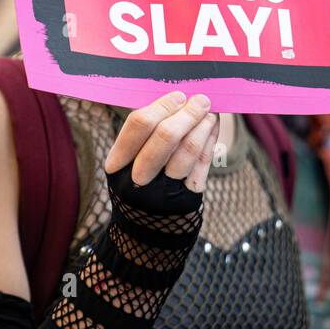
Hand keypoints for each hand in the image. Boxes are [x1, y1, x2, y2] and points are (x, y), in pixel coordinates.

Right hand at [103, 91, 220, 193]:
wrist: (148, 232)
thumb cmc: (139, 184)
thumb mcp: (129, 164)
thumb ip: (147, 134)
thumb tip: (179, 99)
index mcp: (118, 164)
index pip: (139, 124)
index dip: (162, 106)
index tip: (179, 96)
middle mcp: (137, 179)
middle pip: (165, 136)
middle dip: (187, 113)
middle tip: (201, 100)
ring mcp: (163, 192)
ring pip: (188, 150)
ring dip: (202, 126)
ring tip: (209, 113)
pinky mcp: (187, 200)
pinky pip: (202, 165)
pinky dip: (209, 142)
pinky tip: (212, 128)